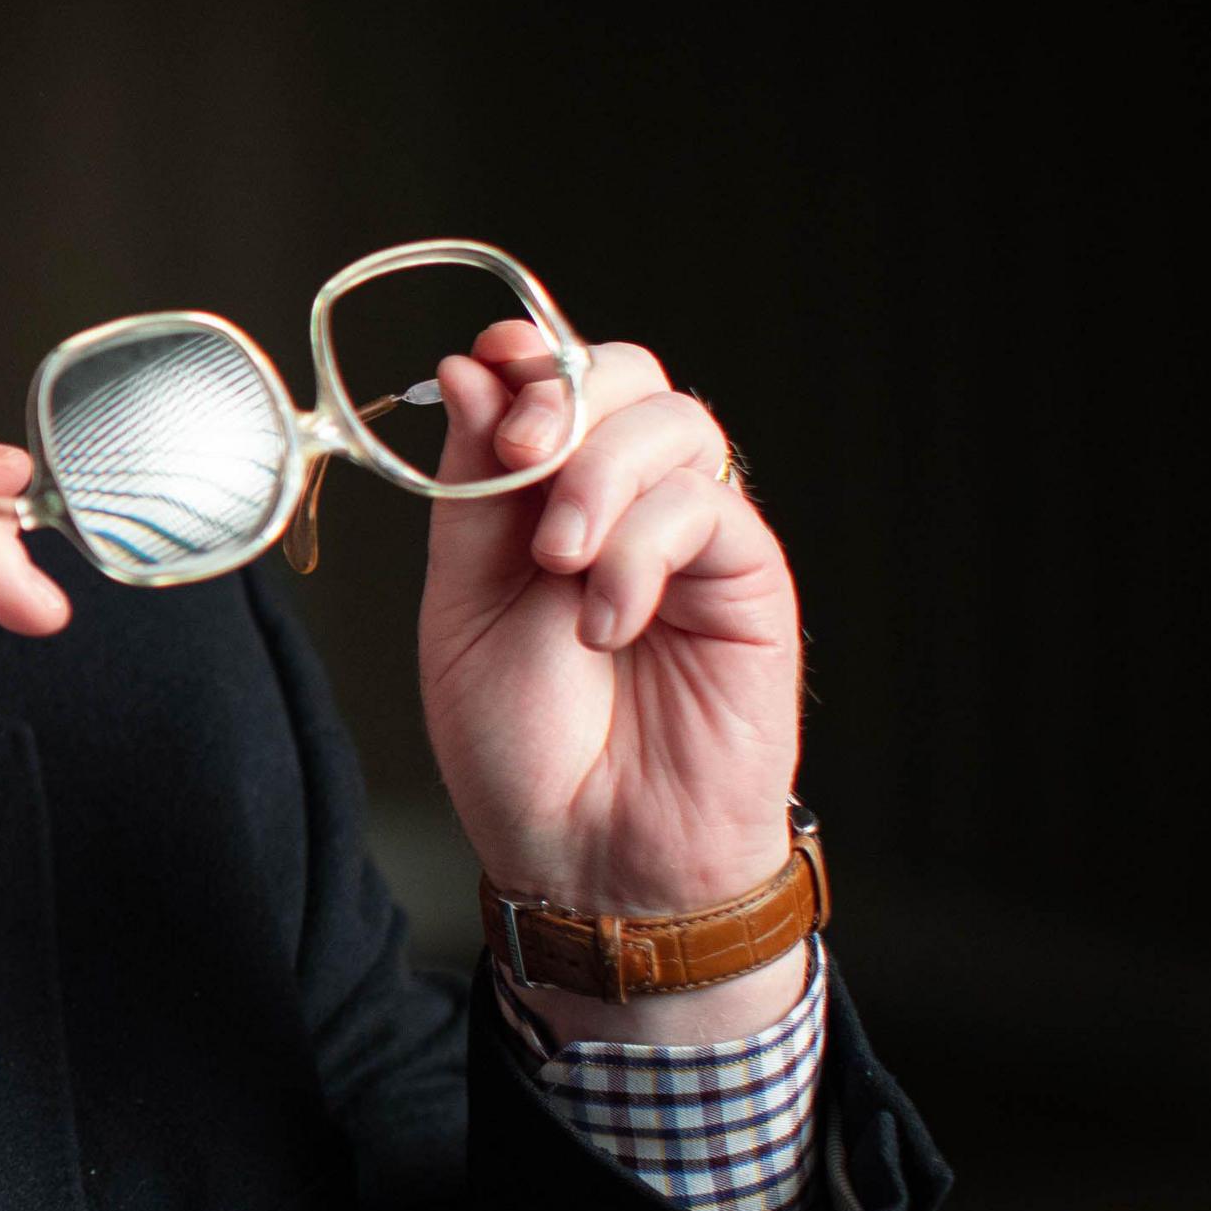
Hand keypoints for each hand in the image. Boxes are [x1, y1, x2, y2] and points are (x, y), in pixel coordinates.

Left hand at [417, 327, 803, 928]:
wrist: (584, 857)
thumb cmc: (521, 748)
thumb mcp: (461, 608)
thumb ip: (472, 492)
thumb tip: (473, 368)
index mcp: (545, 500)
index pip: (555, 379)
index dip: (526, 353)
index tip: (486, 364)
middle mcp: (626, 504)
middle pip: (628, 375)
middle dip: (566, 396)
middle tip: (522, 459)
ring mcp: (693, 539)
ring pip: (676, 422)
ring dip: (601, 476)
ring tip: (561, 566)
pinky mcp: (749, 582)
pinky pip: (709, 508)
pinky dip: (643, 550)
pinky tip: (607, 622)